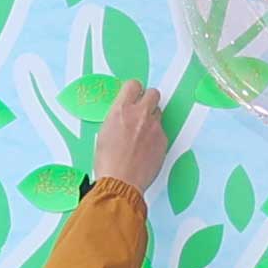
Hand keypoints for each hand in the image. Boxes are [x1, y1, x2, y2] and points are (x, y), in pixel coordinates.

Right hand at [91, 78, 179, 198]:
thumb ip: (118, 118)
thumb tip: (124, 115)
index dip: (134, 90)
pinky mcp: (163, 140)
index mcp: (121, 110)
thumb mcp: (104, 133)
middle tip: (142, 110)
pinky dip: (155, 137)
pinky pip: (161, 131)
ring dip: (152, 119)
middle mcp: (140, 114)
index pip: (134, 85)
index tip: (133, 95)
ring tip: (142, 134)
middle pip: (153, 93)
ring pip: (159, 112)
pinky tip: (146, 148)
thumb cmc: (108, 162)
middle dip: (148, 99)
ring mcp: (154, 127)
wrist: (121, 182)